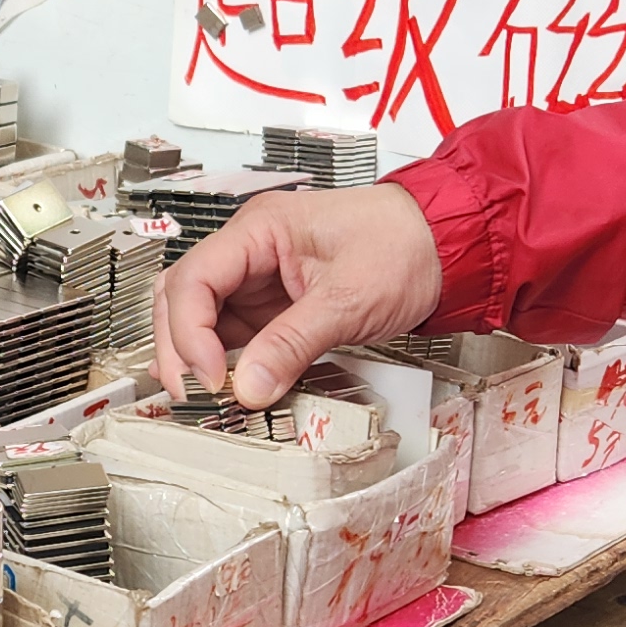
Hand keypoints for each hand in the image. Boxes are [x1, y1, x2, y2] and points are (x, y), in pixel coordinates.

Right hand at [152, 183, 440, 407]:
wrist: (446, 245)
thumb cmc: (404, 247)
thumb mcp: (348, 300)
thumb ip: (293, 344)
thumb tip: (248, 387)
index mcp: (259, 229)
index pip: (193, 279)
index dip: (189, 332)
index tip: (210, 377)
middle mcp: (250, 250)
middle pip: (182, 296)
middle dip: (179, 347)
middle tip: (193, 395)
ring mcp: (259, 278)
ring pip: (202, 318)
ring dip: (197, 357)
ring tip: (206, 397)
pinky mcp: (275, 304)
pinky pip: (235, 334)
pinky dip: (227, 363)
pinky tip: (230, 388)